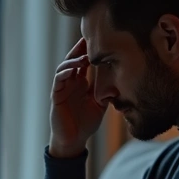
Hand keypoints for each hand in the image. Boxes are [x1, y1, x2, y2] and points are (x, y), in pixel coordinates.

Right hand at [49, 38, 105, 157]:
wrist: (74, 140)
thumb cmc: (86, 123)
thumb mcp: (100, 104)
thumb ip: (107, 91)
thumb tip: (122, 79)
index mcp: (80, 83)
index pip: (84, 63)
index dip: (88, 51)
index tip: (99, 40)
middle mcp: (70, 83)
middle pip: (73, 60)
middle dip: (79, 49)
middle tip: (88, 38)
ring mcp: (62, 89)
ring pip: (64, 68)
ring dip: (73, 60)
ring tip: (83, 55)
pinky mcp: (56, 97)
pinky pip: (58, 81)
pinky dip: (65, 73)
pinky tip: (74, 68)